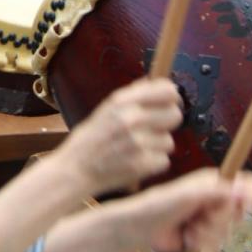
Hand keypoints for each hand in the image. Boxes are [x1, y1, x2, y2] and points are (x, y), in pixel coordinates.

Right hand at [62, 77, 182, 195]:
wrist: (76, 168)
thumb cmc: (93, 137)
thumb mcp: (107, 107)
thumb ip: (133, 95)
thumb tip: (157, 83)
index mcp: (122, 100)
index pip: (168, 90)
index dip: (172, 97)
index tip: (168, 104)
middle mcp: (131, 118)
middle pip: (175, 115)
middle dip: (167, 122)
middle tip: (153, 129)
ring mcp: (138, 142)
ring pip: (169, 141)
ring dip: (157, 146)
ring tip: (137, 148)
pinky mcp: (143, 165)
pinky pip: (164, 160)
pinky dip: (153, 163)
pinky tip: (136, 161)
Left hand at [121, 169, 251, 251]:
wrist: (140, 228)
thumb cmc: (159, 205)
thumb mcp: (189, 195)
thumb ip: (218, 191)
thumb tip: (248, 188)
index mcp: (213, 182)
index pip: (245, 185)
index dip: (245, 198)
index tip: (235, 208)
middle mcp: (214, 198)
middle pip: (239, 212)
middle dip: (220, 221)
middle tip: (200, 218)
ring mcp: (210, 217)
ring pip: (228, 231)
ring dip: (208, 234)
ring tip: (190, 230)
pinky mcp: (205, 235)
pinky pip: (218, 244)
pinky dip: (204, 244)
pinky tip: (188, 239)